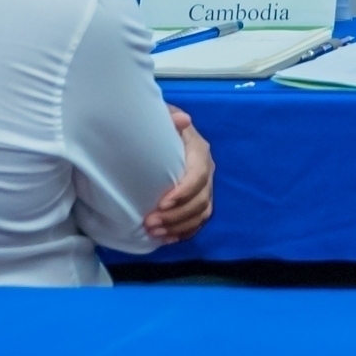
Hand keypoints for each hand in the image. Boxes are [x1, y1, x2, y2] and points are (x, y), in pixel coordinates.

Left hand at [144, 109, 215, 241]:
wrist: (155, 136)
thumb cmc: (155, 128)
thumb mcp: (159, 118)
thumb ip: (168, 117)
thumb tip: (182, 120)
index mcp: (198, 150)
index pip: (199, 174)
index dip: (185, 191)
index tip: (162, 203)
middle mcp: (205, 170)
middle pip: (201, 199)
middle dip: (177, 215)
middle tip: (150, 223)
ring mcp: (203, 187)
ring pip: (201, 212)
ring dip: (179, 226)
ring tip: (154, 233)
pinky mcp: (196, 200)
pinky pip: (198, 220)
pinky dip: (185, 232)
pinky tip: (167, 238)